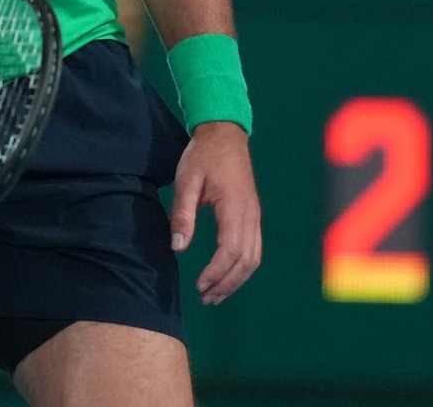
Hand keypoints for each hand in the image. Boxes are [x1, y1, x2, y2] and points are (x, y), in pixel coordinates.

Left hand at [170, 121, 261, 303]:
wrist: (225, 133)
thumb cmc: (204, 155)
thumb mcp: (186, 181)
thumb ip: (183, 214)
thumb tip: (178, 248)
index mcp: (235, 208)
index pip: (231, 251)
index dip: (216, 273)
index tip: (199, 286)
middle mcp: (251, 215)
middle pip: (247, 261)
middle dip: (228, 284)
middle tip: (206, 298)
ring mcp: (255, 215)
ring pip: (254, 257)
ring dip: (236, 279)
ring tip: (215, 294)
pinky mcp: (252, 214)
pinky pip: (253, 248)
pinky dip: (242, 266)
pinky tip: (226, 274)